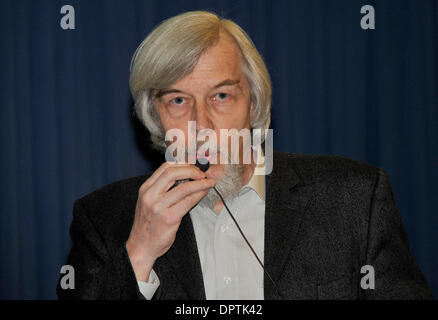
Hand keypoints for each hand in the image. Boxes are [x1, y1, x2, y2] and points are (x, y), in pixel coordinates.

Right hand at [126, 162, 215, 280]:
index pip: (165, 167)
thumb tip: (185, 176)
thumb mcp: (149, 202)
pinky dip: (199, 194)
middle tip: (203, 174)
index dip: (183, 164)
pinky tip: (204, 192)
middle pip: (173, 173)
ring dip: (200, 183)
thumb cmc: (148, 225)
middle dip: (192, 170)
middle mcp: (150, 196)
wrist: (141, 247)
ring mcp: (158, 207)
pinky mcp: (168, 218)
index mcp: (145, 189)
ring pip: (184, 188)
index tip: (194, 166)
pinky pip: (188, 202)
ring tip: (209, 182)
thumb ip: (162, 189)